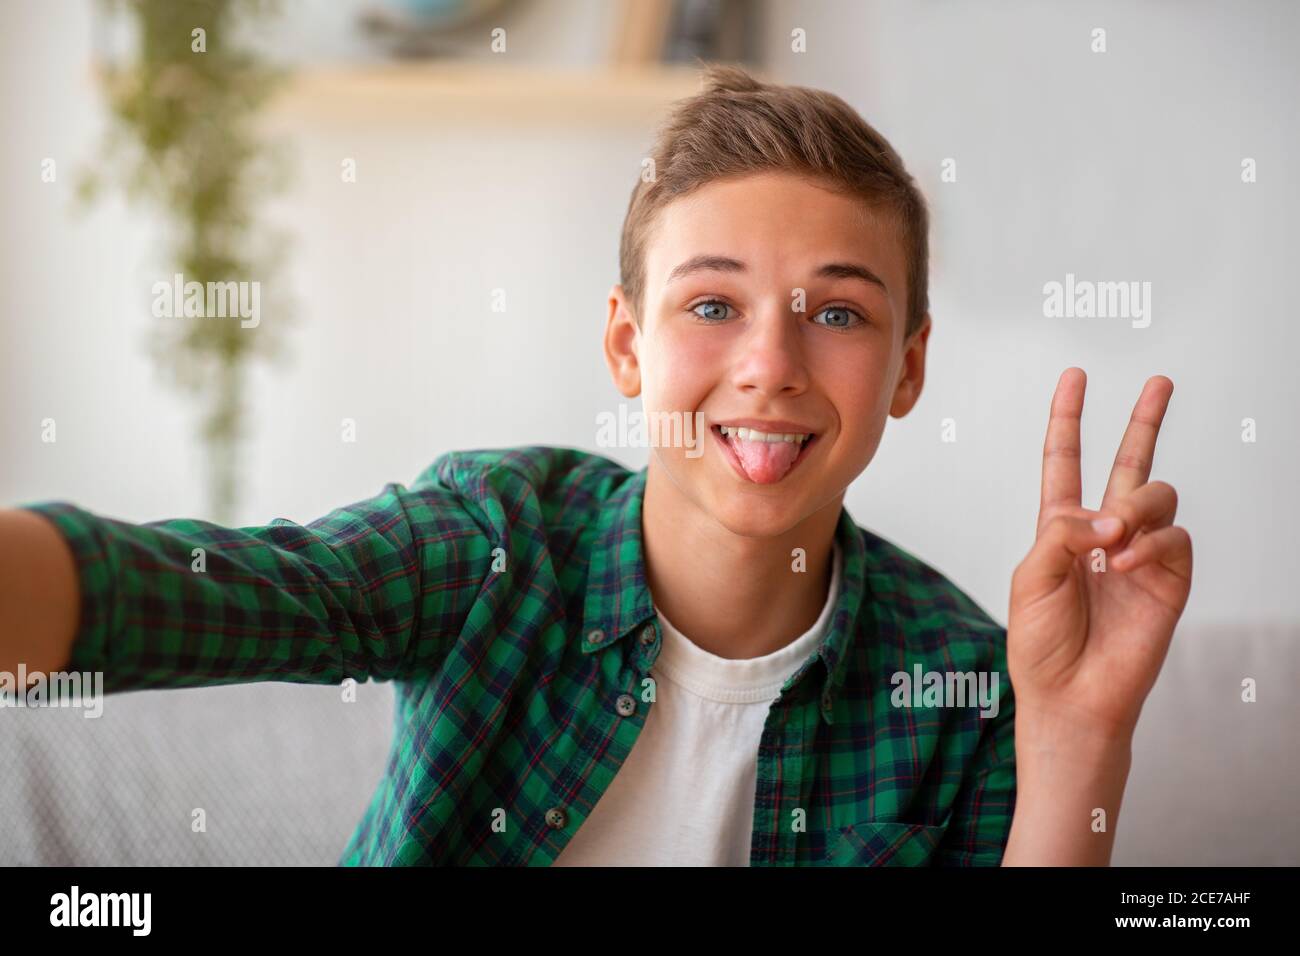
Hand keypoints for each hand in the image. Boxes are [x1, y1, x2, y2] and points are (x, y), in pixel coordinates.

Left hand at [1007, 368, 1192, 744]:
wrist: (1070, 695)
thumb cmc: (1041, 643)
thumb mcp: (1032, 576)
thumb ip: (1063, 531)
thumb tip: (1110, 513)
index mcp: (1060, 527)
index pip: (1066, 460)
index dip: (1068, 419)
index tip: (1074, 378)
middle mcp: (1104, 532)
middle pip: (1129, 462)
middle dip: (1145, 420)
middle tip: (1158, 382)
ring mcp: (1140, 553)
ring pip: (1156, 493)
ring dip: (1136, 506)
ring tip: (1114, 540)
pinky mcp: (1169, 578)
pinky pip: (1174, 536)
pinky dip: (1151, 542)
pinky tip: (1128, 563)